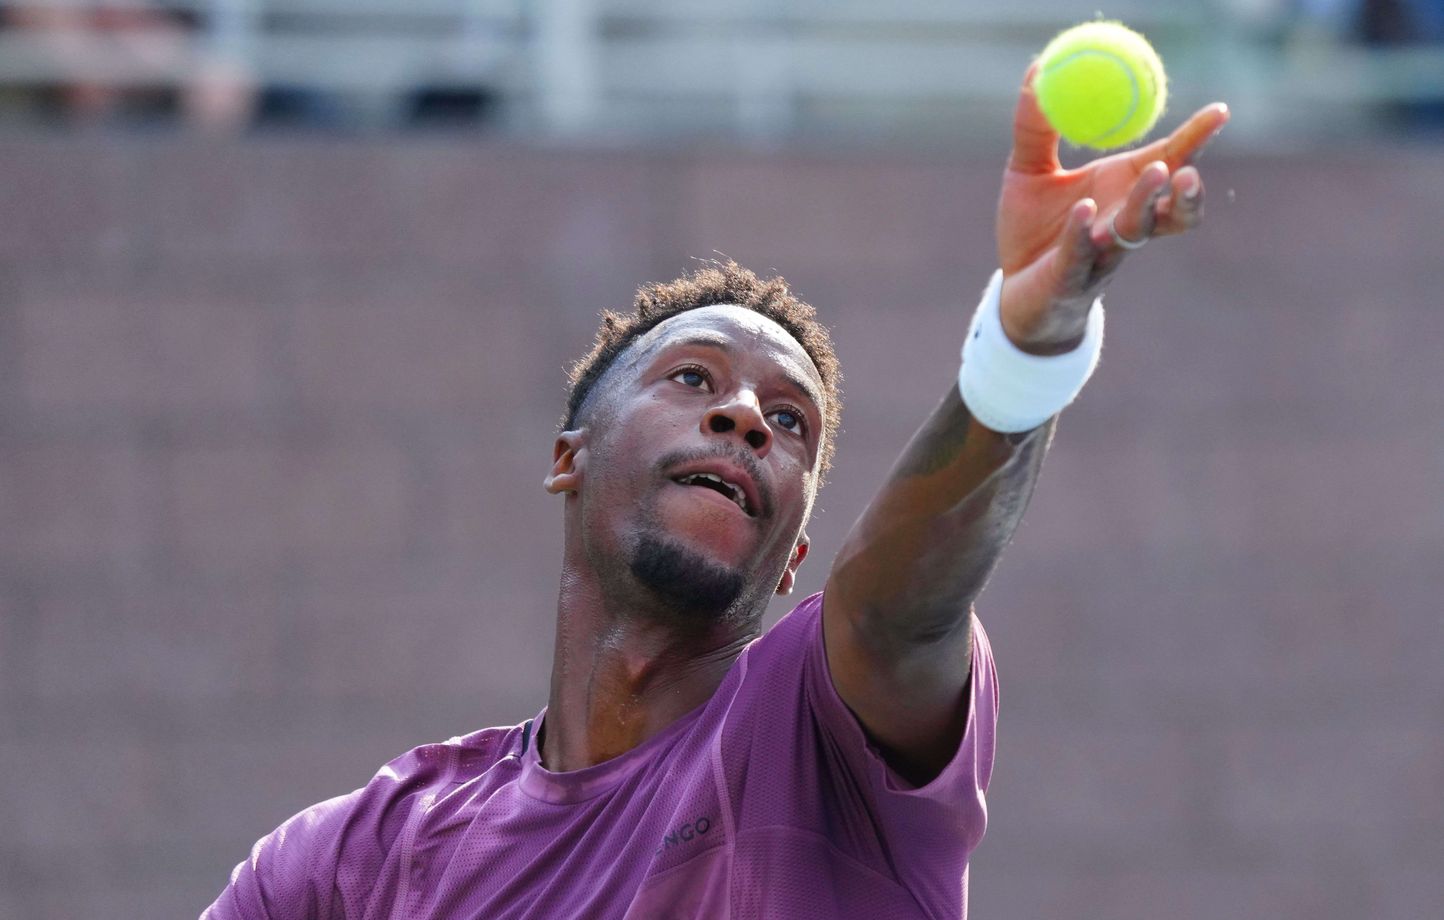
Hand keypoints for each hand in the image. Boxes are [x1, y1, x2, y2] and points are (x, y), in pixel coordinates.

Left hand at [995, 63, 1229, 354]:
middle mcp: (1123, 224)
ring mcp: (1100, 255)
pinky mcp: (1069, 279)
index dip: (1196, 139)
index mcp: (1122, 191)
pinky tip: (1086, 212)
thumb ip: (1034, 128)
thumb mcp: (1027, 171)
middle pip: (1168, 207)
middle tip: (1181, 160)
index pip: (1169, 162)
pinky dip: (1083, 232)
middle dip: (1180, 186)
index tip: (1220, 110)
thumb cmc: (1033, 231)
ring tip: (1158, 173)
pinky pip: (1080, 255)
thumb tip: (1037, 73)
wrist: (1017, 294)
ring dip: (1147, 204)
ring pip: (1136, 232)